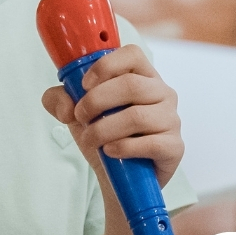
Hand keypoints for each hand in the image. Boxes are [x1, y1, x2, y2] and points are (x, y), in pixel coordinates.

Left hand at [41, 43, 183, 186]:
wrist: (121, 180)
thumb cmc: (106, 138)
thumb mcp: (78, 116)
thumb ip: (61, 101)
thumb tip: (64, 105)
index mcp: (142, 77)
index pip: (132, 54)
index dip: (106, 66)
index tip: (84, 85)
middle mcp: (162, 93)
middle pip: (131, 85)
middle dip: (96, 101)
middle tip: (81, 117)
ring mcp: (171, 119)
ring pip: (136, 116)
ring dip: (104, 130)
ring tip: (92, 140)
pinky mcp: (174, 146)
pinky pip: (150, 143)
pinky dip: (123, 148)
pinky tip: (111, 152)